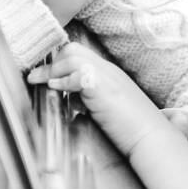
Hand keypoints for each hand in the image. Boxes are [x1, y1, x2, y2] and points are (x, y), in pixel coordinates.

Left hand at [26, 42, 167, 159]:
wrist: (152, 138)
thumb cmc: (132, 132)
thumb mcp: (108, 113)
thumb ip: (91, 103)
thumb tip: (72, 103)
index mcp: (110, 75)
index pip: (80, 57)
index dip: (59, 65)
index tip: (44, 78)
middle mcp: (108, 70)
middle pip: (73, 50)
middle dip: (51, 63)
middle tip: (35, 78)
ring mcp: (107, 75)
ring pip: (71, 55)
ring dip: (52, 69)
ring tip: (38, 82)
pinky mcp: (103, 85)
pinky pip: (77, 70)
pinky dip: (62, 79)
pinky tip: (55, 89)